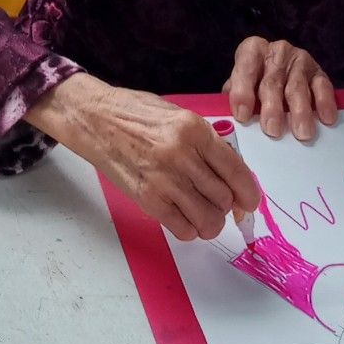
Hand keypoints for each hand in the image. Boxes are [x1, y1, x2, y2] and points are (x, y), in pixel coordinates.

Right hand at [26, 74, 261, 243]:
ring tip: (201, 212)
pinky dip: (189, 229)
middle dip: (227, 206)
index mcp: (194, 130)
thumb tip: (232, 177)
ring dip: (210, 221)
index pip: (236, 171)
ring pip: (208, 219)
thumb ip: (206, 144)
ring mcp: (164, 180)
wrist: (95, 119)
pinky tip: (182, 217)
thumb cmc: (136, 114)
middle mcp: (182, 155)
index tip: (249, 202)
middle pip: (224, 199)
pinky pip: (183, 229)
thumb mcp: (179, 116)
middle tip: (220, 204)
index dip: (249, 193)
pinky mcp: (147, 199)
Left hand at [226, 36, 338, 143]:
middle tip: (272, 131)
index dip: (242, 92)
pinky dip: (324, 103)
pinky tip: (325, 118)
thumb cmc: (254, 83)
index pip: (245, 68)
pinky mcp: (318, 72)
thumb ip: (235, 98)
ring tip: (300, 133)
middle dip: (272, 108)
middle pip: (272, 81)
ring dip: (299, 111)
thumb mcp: (240, 85)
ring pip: (297, 86)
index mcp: (252, 50)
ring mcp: (299, 60)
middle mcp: (276, 51)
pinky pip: (322, 86)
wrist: (280, 71)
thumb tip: (230, 120)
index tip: (242, 116)